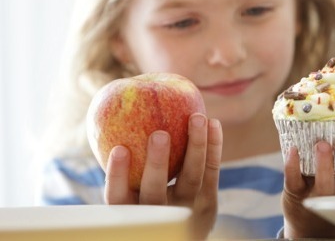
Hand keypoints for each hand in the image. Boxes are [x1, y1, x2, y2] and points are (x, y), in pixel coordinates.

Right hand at [104, 113, 222, 239]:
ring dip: (195, 146)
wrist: (184, 231)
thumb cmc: (146, 196)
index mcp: (132, 210)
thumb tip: (113, 114)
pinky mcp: (208, 201)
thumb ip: (125, 162)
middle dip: (157, 163)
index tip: (119, 149)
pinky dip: (213, 147)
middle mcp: (160, 213)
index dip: (118, 175)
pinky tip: (212, 123)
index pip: (118, 197)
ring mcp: (187, 208)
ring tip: (196, 118)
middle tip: (159, 135)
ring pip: (191, 178)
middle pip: (155, 192)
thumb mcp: (132, 191)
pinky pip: (211, 171)